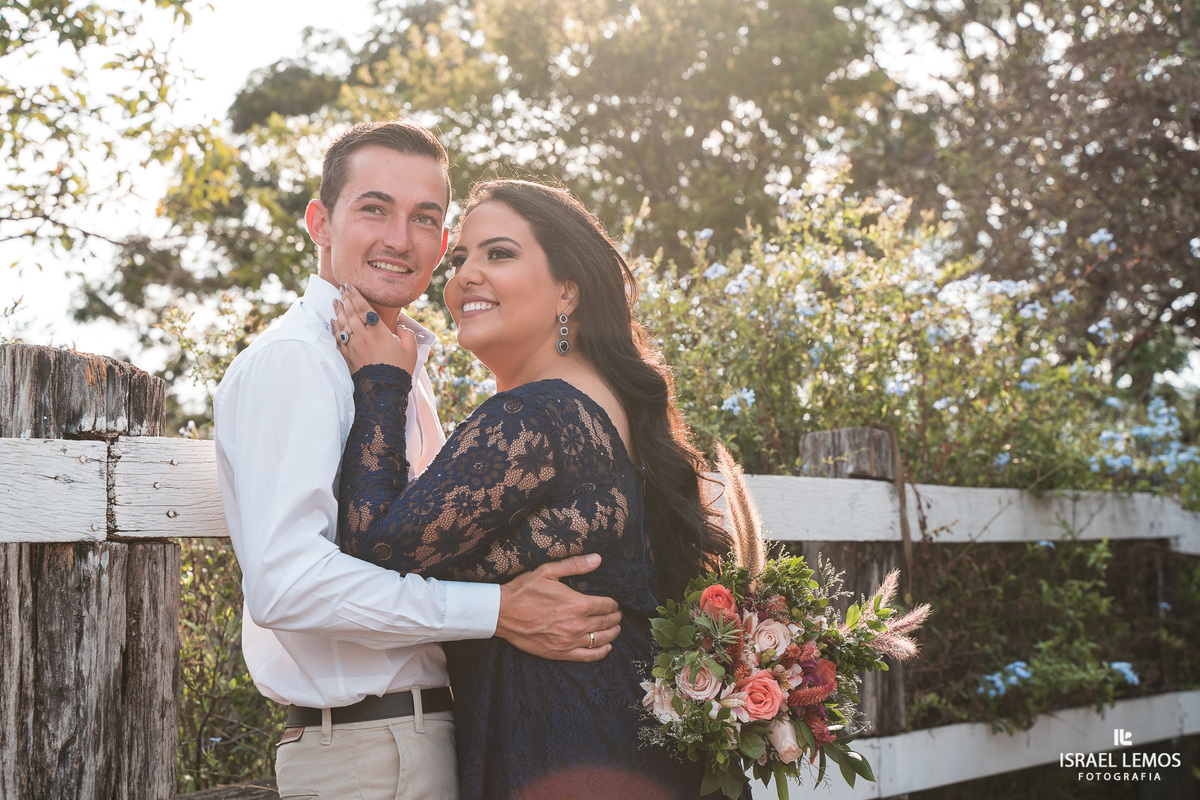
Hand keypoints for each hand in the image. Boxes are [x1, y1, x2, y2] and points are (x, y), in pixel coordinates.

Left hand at [332, 284, 416, 374]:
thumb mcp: (411, 351)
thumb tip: (401, 327)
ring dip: (338, 310)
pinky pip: (338, 338)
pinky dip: (334, 328)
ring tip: (335, 300)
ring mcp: (354, 347)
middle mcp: (364, 337)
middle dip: (346, 299)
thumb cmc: (399, 370)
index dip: (356, 296)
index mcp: (379, 333)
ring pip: (343, 324)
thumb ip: (407, 334)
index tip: (350, 286)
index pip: (364, 309)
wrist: (384, 391)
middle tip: (341, 288)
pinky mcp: (348, 357)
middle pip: (351, 313)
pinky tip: (332, 321)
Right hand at [496, 554, 621, 662]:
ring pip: (601, 640)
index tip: (615, 603)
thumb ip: (575, 565)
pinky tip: (606, 647)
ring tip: (615, 629)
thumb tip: (597, 558)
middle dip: (615, 618)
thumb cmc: (524, 590)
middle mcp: (577, 624)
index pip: (606, 605)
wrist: (502, 613)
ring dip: (612, 634)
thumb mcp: (549, 571)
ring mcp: (569, 641)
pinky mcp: (561, 653)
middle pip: (606, 622)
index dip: (614, 604)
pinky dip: (601, 652)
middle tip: (618, 615)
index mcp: (577, 604)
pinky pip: (588, 656)